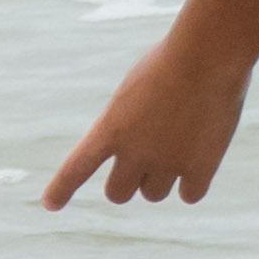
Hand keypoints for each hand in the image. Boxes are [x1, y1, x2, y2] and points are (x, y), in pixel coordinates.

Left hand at [42, 38, 245, 208]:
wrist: (208, 54)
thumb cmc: (173, 59)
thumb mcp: (137, 89)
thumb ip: (132, 126)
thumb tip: (149, 159)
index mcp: (111, 127)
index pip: (77, 167)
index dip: (62, 189)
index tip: (50, 204)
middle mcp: (134, 151)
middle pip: (117, 193)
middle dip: (126, 182)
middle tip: (142, 163)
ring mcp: (167, 162)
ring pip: (154, 194)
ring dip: (161, 178)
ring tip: (179, 143)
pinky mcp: (200, 168)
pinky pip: (190, 195)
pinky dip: (192, 184)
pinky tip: (201, 158)